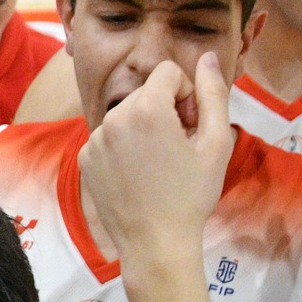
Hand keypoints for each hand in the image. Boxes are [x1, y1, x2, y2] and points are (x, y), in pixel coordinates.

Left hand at [78, 51, 232, 265]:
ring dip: (143, 127)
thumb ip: (213, 93)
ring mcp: (94, 139)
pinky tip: (137, 175)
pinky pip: (108, 136)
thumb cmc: (191, 195)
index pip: (168, 72)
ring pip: (126, 114)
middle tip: (177, 148)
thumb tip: (208, 58)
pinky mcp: (85, 158)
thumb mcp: (216, 142)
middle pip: (146, 92)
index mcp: (145, 108)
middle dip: (165, 109)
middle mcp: (113, 117)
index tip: (191, 126)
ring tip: (158, 163)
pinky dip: (124, 147)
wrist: (155, 244)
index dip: (187, 95)